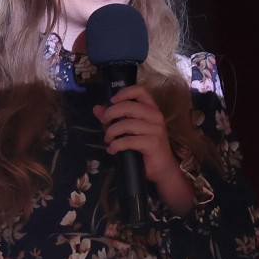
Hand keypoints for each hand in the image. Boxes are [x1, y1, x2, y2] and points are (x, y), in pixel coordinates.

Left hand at [94, 85, 192, 213]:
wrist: (162, 168)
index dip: (124, 92)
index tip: (111, 101)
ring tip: (108, 140)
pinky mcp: (152, 143)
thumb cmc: (146, 147)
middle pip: (128, 106)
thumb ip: (114, 118)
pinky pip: (128, 141)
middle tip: (103, 123)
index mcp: (151, 109)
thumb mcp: (130, 130)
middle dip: (111, 113)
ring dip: (111, 132)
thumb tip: (96, 108)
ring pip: (126, 124)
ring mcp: (155, 129)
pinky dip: (116, 145)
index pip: (140, 90)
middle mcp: (155, 116)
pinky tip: (112, 149)